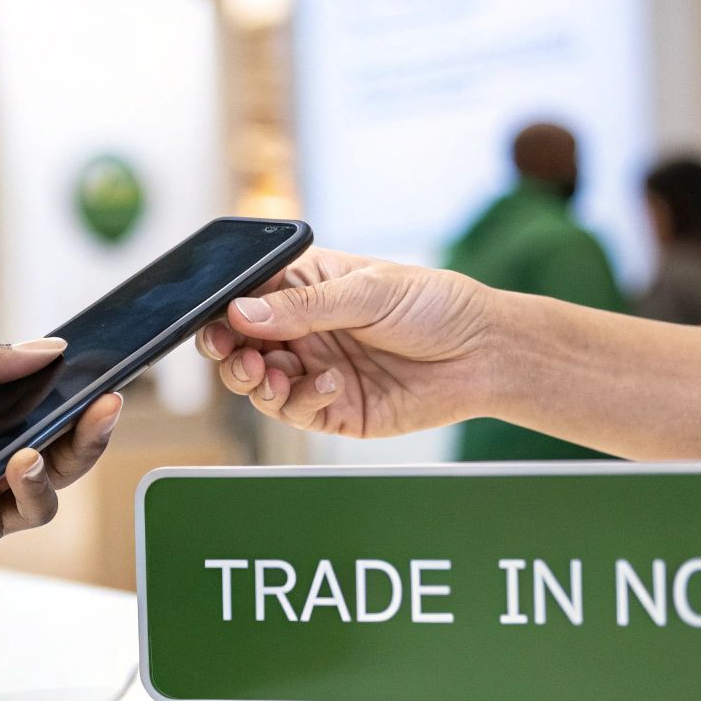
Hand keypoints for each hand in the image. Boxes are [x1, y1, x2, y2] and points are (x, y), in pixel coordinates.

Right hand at [193, 247, 499, 437]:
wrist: (485, 354)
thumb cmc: (435, 305)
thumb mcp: (368, 291)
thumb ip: (304, 306)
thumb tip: (242, 311)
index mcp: (305, 288)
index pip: (247, 297)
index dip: (224, 311)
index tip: (215, 321)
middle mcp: (304, 331)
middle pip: (242, 346)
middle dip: (229, 353)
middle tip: (235, 356)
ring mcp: (315, 371)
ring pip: (259, 383)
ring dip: (256, 381)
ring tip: (270, 375)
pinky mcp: (333, 410)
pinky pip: (296, 412)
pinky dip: (301, 400)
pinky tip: (328, 383)